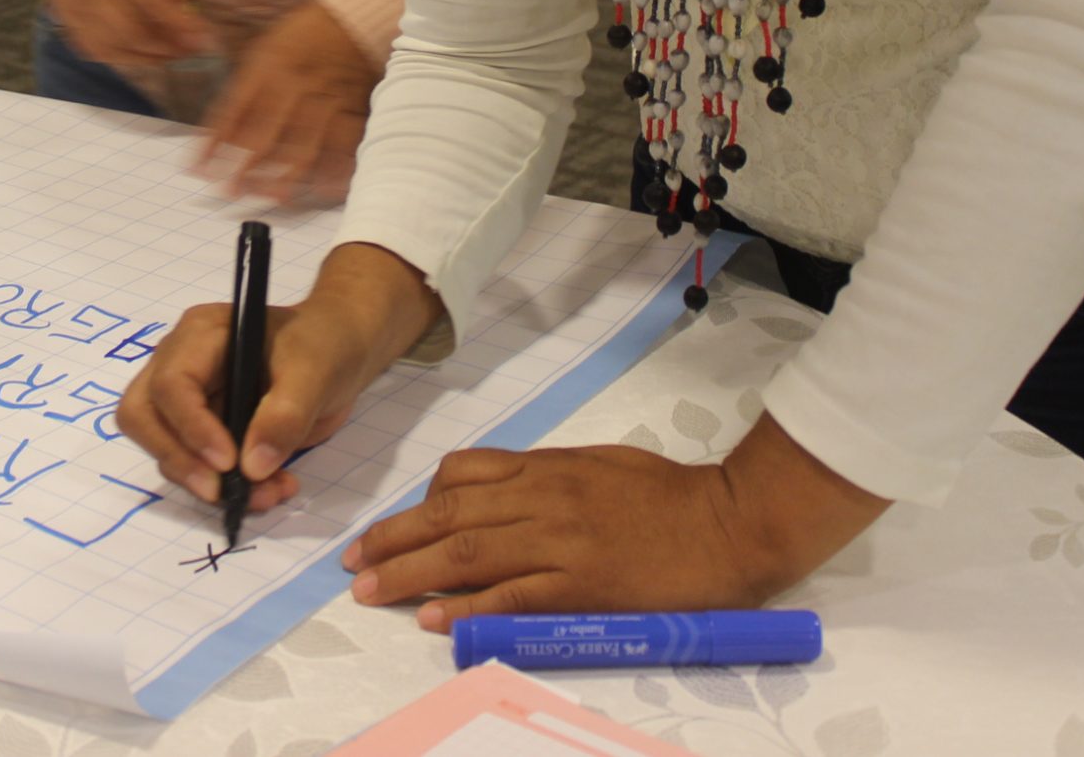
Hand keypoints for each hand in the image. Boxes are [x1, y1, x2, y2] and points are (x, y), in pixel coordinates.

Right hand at [20, 0, 212, 67]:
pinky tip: (139, 54)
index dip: (178, 25)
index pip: (148, 3)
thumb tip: (180, 0)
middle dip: (165, 48)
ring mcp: (70, 5)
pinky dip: (117, 58)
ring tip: (171, 56)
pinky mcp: (62, 14)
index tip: (204, 36)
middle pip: (129, 34)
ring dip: (144, 58)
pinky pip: (90, 48)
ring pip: (109, 48)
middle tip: (192, 49)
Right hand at [117, 243, 439, 510]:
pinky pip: (197, 468)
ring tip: (267, 494)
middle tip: (221, 491)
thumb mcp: (316, 370)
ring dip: (208, 483)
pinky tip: (271, 489)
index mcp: (201, 335)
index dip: (190, 427)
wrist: (342, 350)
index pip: (170, 383)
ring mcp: (189, 400)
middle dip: (178, 460)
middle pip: (143, 417)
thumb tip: (251, 468)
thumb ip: (285, 415)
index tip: (228, 462)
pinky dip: (227, 489)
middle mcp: (181, 364)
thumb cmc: (326, 343)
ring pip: (166, 450)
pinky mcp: (205, 432)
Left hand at [196, 1, 377, 202]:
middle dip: (245, 166)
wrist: (349, 17)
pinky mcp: (349, 107)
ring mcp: (323, 98)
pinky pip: (341, 141)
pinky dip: (334, 165)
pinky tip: (323, 188)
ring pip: (302, 143)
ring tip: (269, 197)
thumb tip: (220, 137)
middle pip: (265, 132)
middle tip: (229, 192)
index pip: (232, 111)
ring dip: (285, 173)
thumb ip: (244, 92)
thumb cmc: (298, 38)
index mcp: (265, 67)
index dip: (213, 143)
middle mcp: (292, 85)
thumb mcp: (262, 53)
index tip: (198, 169)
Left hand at [342, 414, 890, 629]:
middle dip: (394, 539)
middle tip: (353, 564)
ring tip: (371, 592)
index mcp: (547, 468)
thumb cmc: (670, 495)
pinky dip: (468, 607)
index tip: (386, 529)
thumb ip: (546, 477)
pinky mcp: (584, 584)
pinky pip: (513, 594)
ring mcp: (561, 541)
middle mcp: (543, 499)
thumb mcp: (598, 465)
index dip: (415, 504)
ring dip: (411, 574)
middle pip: (450, 516)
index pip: (462, 476)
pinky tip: (434, 619)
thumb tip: (495, 491)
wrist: (730, 522)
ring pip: (469, 553)